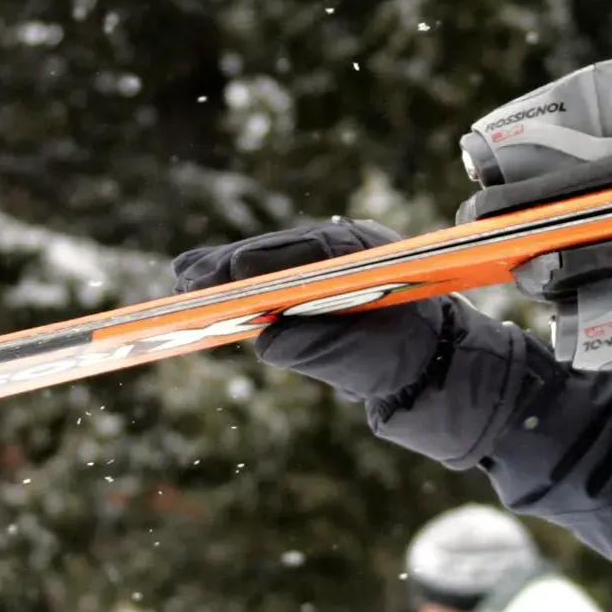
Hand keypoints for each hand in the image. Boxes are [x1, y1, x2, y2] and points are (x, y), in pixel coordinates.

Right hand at [172, 220, 449, 402]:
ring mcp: (323, 264)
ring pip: (269, 260)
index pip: (312, 250)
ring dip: (227, 271)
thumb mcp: (369, 358)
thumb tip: (267, 341)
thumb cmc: (403, 356)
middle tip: (189, 279)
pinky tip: (198, 282)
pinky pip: (267, 277)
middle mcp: (342, 250)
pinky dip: (236, 282)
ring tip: (184, 279)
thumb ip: (323, 349)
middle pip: (280, 251)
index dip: (268, 259)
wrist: (427, 361)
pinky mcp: (307, 284)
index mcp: (366, 254)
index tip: (231, 271)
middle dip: (234, 264)